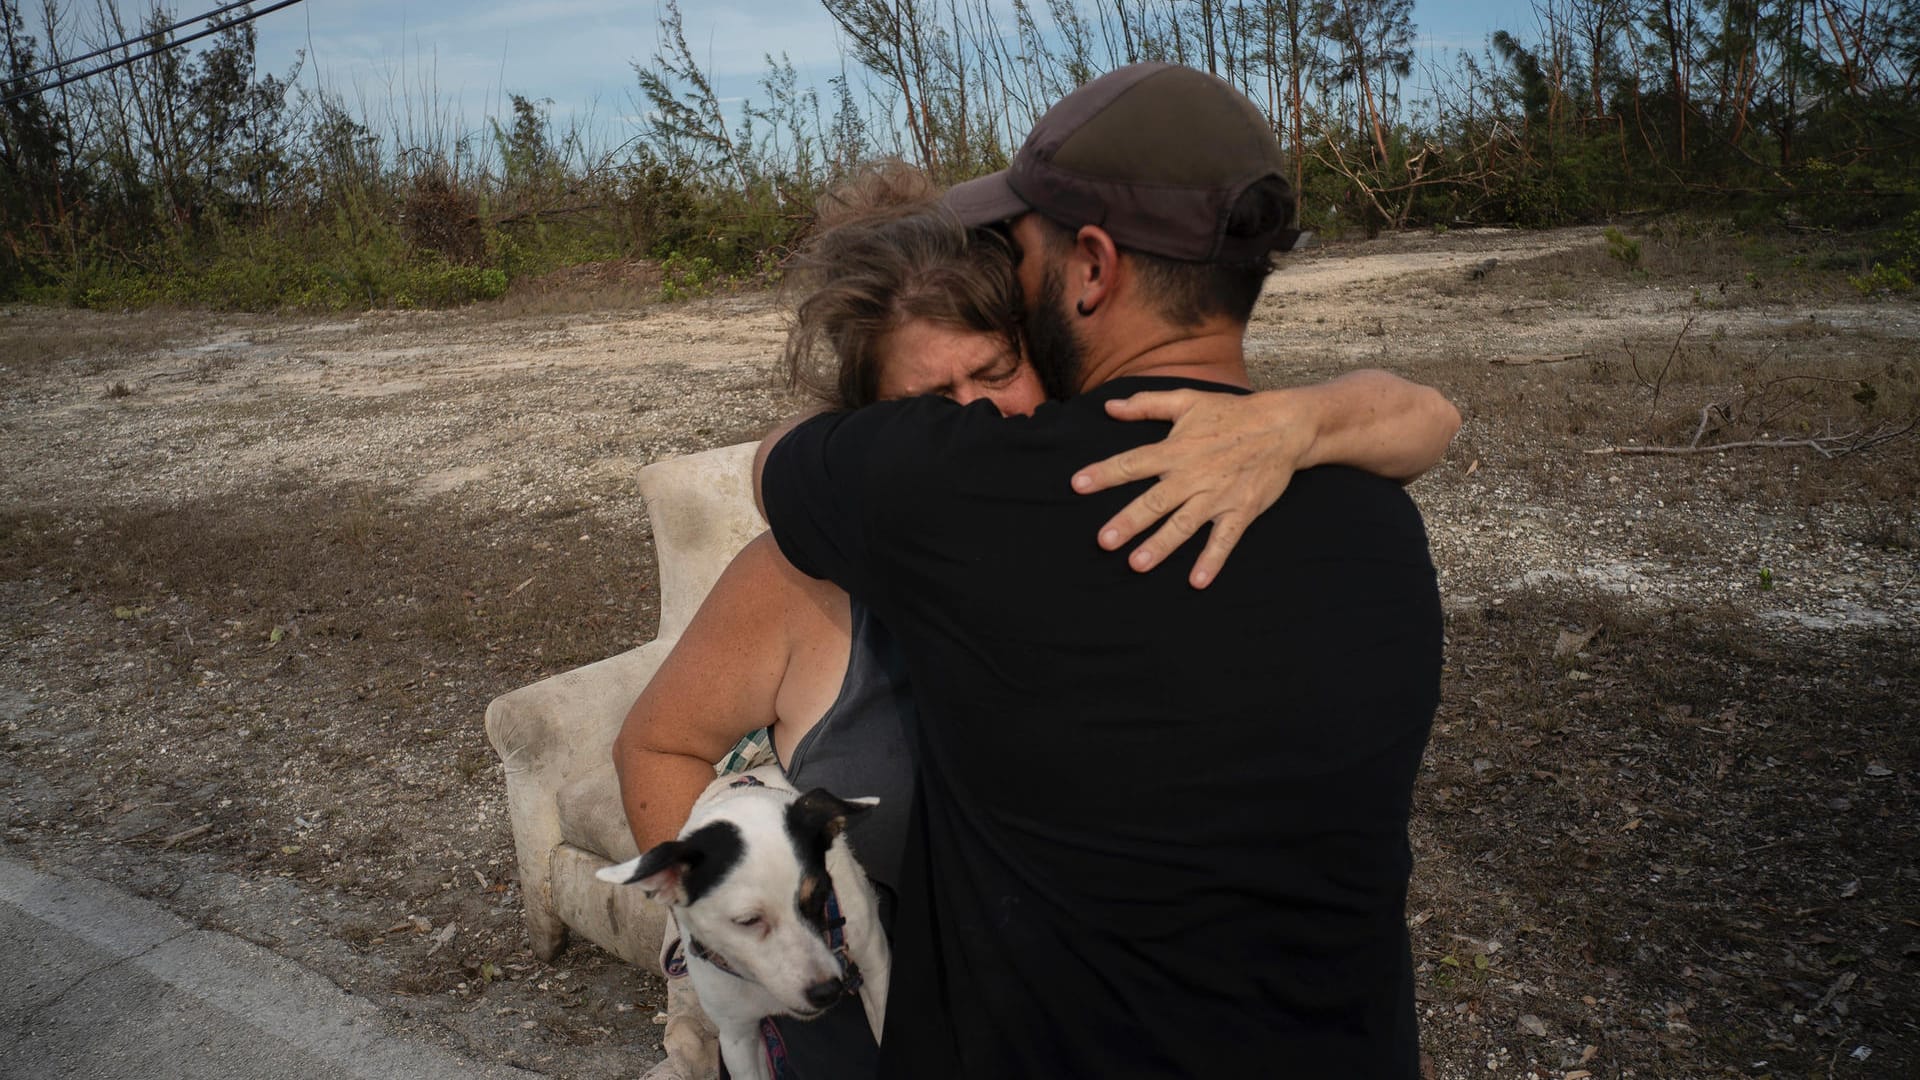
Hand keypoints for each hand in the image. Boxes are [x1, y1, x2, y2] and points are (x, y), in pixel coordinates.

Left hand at [1071, 389, 1314, 588]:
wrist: (1283, 425)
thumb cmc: (1231, 413)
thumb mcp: (1188, 400)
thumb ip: (1147, 404)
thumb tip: (1110, 408)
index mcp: (1176, 449)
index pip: (1133, 462)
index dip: (1105, 473)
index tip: (1077, 484)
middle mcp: (1193, 474)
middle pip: (1155, 501)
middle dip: (1129, 521)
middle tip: (1105, 541)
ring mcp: (1218, 495)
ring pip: (1184, 524)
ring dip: (1162, 545)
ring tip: (1138, 565)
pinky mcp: (1241, 510)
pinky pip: (1225, 539)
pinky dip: (1212, 560)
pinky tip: (1197, 581)